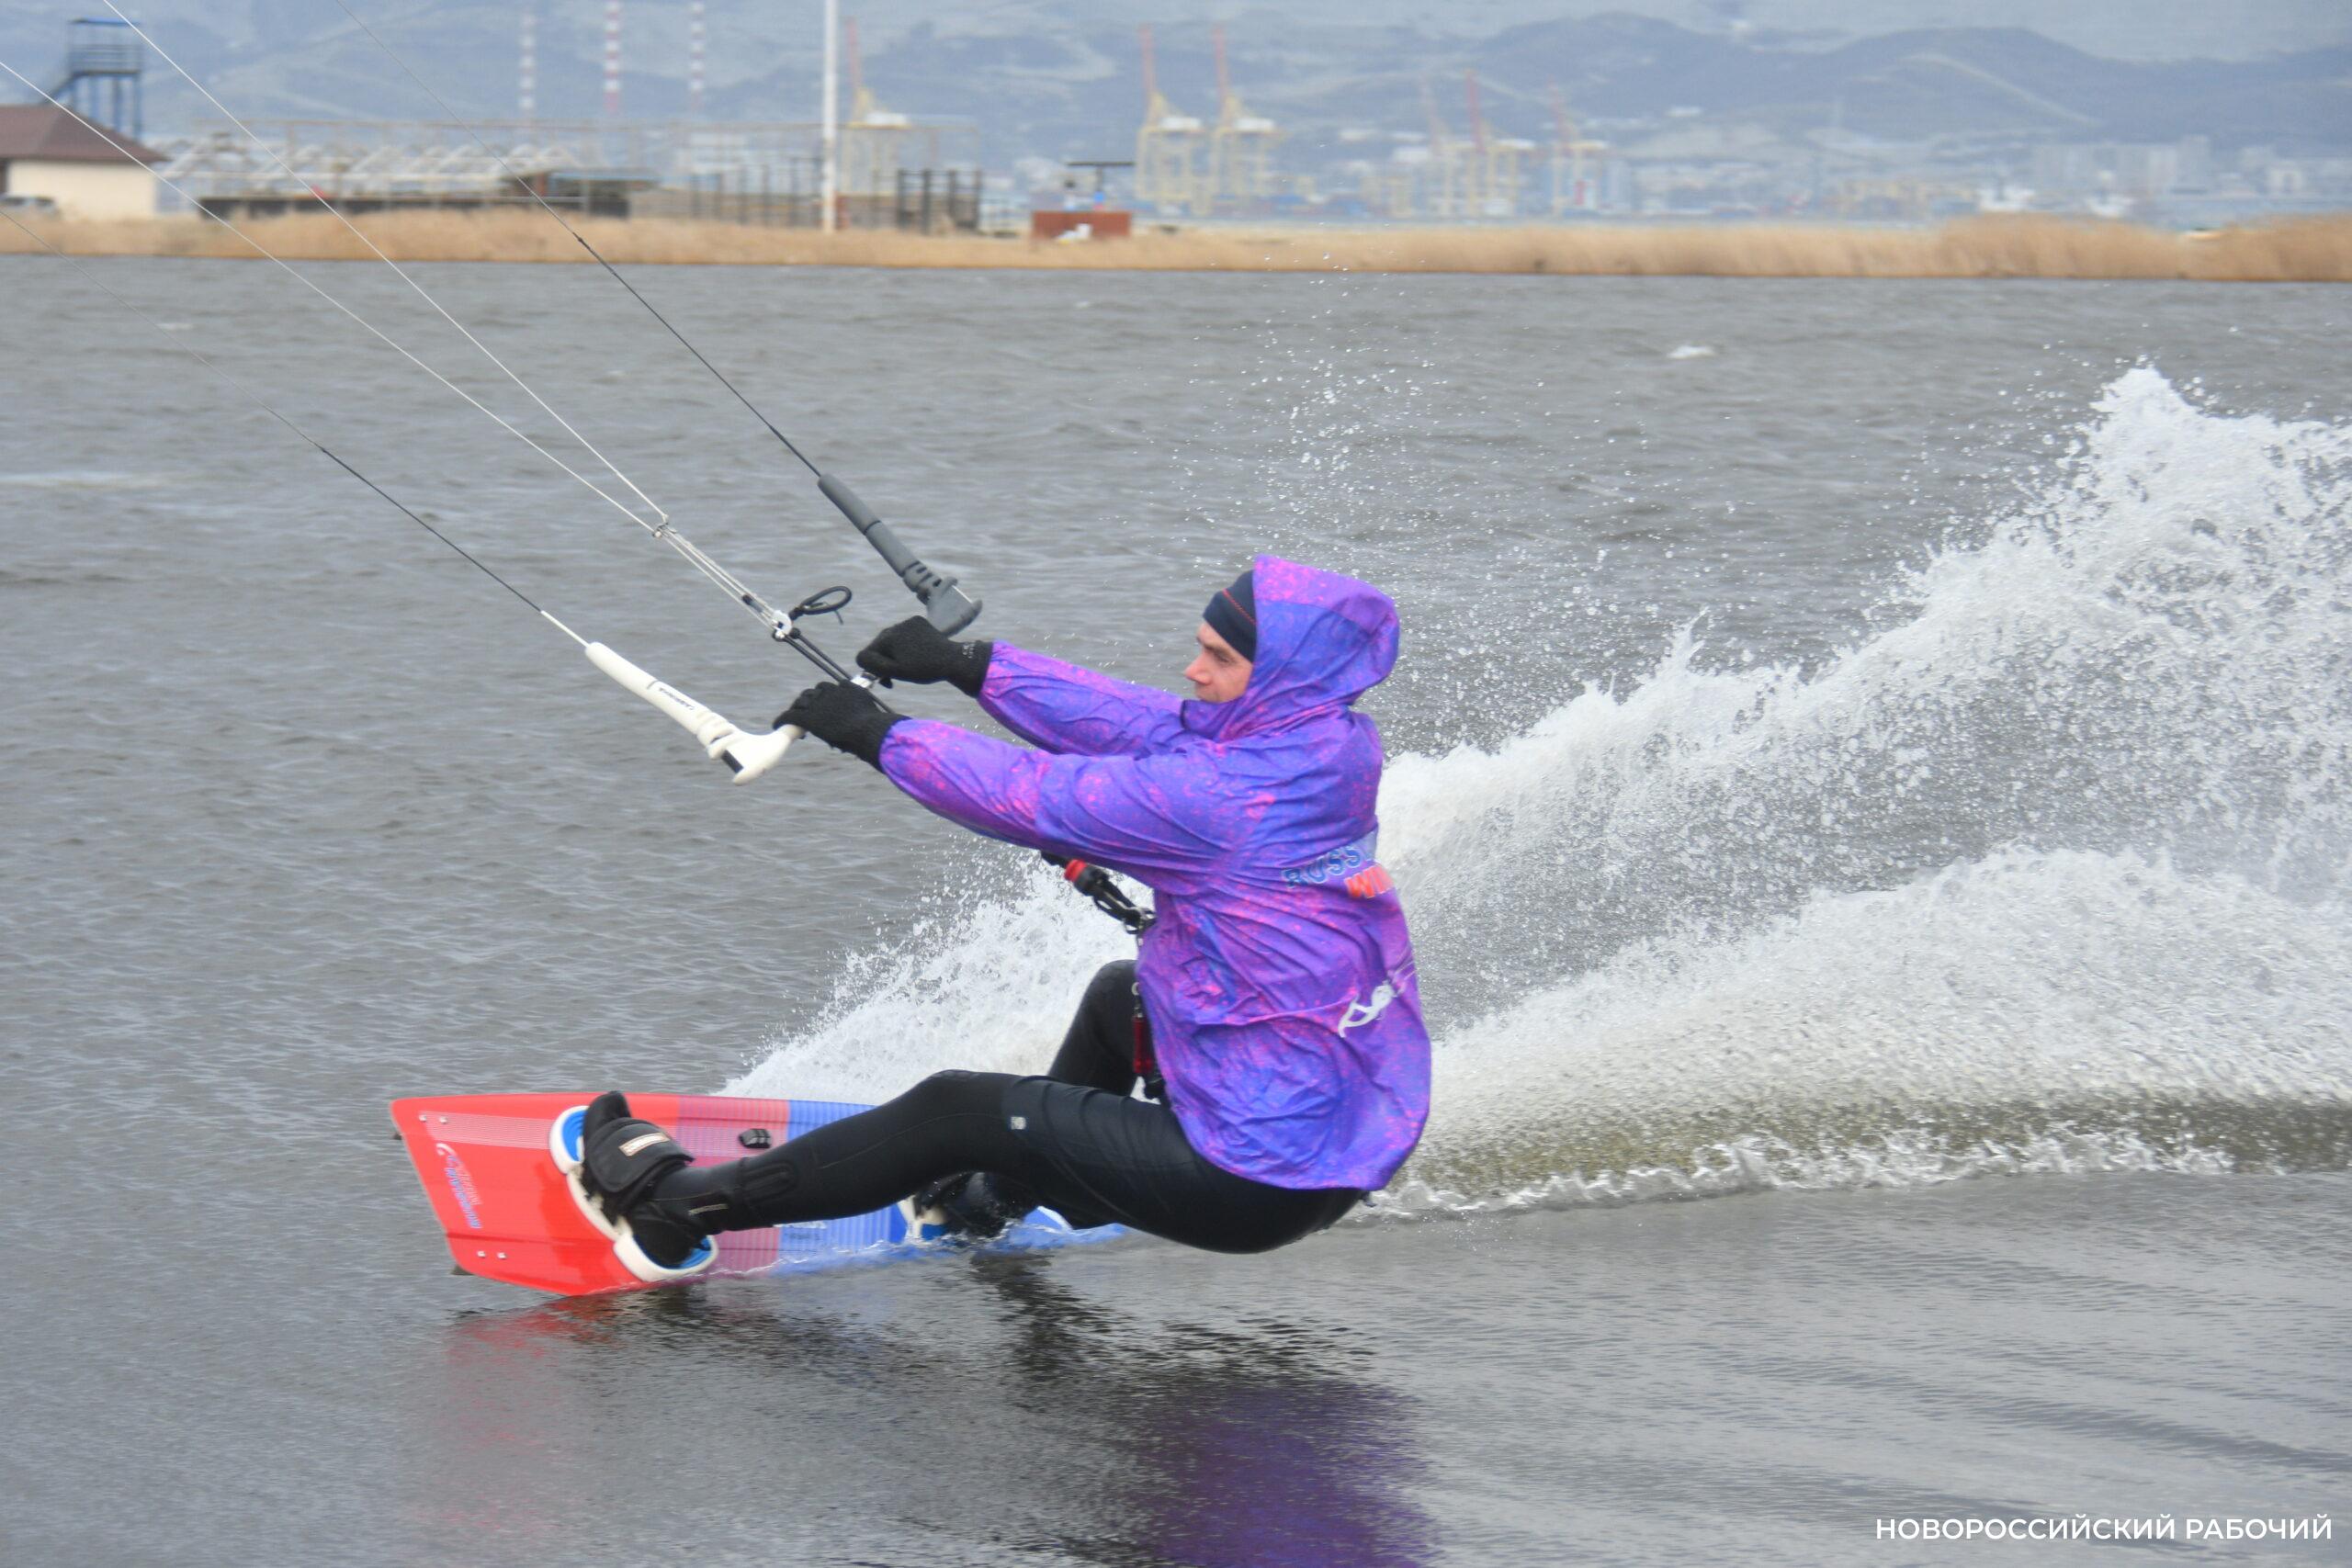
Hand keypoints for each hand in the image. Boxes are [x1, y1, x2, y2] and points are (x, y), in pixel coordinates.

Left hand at [772, 681, 899, 767]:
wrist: (870, 732)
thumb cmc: (876, 729)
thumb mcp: (872, 716)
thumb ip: (864, 714)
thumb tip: (870, 724)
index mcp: (848, 688)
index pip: (831, 688)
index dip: (825, 698)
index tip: (825, 707)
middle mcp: (832, 691)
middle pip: (814, 692)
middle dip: (811, 701)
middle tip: (808, 712)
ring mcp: (820, 703)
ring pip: (802, 702)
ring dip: (799, 709)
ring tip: (795, 719)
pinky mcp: (809, 716)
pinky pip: (790, 715)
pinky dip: (782, 720)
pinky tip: (777, 725)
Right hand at [856, 616, 991, 695]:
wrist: (953, 659)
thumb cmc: (924, 669)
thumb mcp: (895, 671)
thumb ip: (873, 665)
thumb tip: (860, 658)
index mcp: (886, 637)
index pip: (866, 654)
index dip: (874, 670)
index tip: (889, 682)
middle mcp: (894, 626)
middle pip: (879, 647)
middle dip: (885, 661)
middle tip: (899, 676)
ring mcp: (907, 622)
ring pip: (892, 641)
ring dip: (896, 653)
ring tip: (910, 664)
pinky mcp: (918, 622)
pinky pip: (905, 635)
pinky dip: (907, 645)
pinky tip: (918, 653)